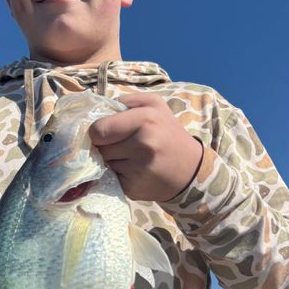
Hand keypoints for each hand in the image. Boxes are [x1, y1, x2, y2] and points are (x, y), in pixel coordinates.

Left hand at [89, 92, 203, 200]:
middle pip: (100, 147)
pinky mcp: (134, 187)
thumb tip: (97, 111)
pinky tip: (134, 172)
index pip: (99, 129)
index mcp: (146, 118)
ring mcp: (139, 168)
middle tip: (123, 146)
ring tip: (132, 158)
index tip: (108, 133)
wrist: (191, 169)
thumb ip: (125, 101)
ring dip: (112, 161)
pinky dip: (117, 175)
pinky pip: (110, 178)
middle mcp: (144, 143)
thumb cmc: (167, 133)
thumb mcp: (154, 105)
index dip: (98, 132)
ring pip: (104, 163)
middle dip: (106, 146)